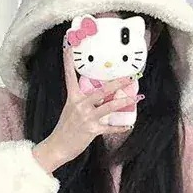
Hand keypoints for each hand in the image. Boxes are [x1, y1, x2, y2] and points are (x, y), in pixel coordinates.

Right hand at [33, 47, 134, 172]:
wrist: (57, 146)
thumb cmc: (65, 129)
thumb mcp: (71, 110)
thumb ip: (84, 102)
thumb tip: (101, 96)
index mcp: (72, 98)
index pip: (69, 76)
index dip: (68, 61)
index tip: (68, 46)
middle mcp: (79, 105)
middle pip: (101, 91)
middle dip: (117, 83)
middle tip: (129, 77)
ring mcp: (86, 117)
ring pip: (108, 107)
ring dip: (123, 102)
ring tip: (135, 98)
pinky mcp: (91, 130)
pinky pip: (109, 127)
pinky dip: (119, 127)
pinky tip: (128, 126)